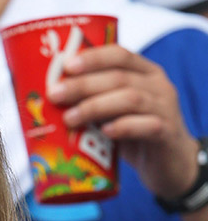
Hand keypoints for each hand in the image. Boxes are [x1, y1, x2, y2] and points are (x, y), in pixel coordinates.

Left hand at [47, 44, 198, 200]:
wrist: (170, 165)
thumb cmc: (135, 137)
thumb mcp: (116, 115)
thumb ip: (96, 104)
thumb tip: (51, 103)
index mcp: (145, 73)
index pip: (120, 55)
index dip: (93, 58)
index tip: (66, 66)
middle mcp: (157, 85)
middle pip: (119, 78)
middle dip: (84, 85)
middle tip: (55, 94)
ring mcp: (165, 108)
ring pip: (130, 99)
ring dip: (96, 106)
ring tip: (70, 118)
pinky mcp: (167, 133)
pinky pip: (146, 126)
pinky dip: (124, 127)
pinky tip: (105, 132)